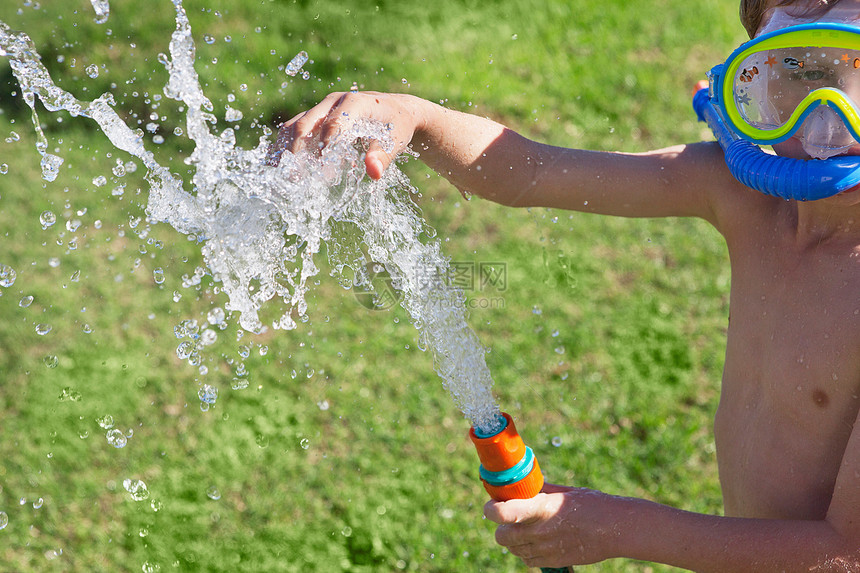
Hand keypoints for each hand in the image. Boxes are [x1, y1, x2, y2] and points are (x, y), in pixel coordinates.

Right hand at [266, 91, 425, 179]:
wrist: (395, 109)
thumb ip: (382, 157)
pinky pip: (293, 129)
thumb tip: (373, 173)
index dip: (325, 146)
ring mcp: (322, 108)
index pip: (334, 123)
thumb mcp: (395, 141)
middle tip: (293, 177)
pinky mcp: (316, 117)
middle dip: (297, 150)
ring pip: (295, 125)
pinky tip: (277, 166)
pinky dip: (285, 147)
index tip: (321, 171)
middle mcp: (334, 102)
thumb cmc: (397, 126)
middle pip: (307, 123)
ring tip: (278, 174)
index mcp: (355, 103)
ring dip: (285, 149)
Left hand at [483, 484, 620, 567]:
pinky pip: (527, 560)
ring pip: (513, 549)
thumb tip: (521, 484)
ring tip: (527, 528)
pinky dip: (526, 552)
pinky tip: (537, 541)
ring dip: (514, 540)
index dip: (491, 509)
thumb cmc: (590, 504)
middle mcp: (539, 531)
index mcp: (540, 508)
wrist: (614, 528)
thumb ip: (539, 490)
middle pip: (501, 536)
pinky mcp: (553, 561)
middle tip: (510, 517)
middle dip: (501, 527)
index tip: (491, 505)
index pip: (502, 513)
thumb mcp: (562, 491)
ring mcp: (546, 549)